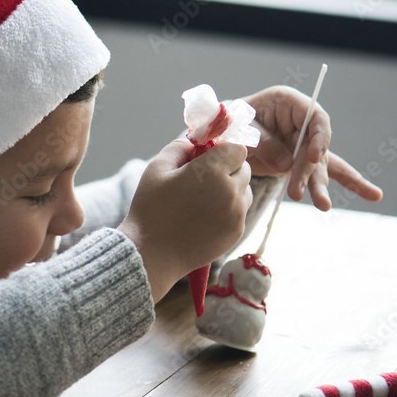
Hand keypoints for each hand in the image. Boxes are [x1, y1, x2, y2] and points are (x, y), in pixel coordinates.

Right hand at [118, 139, 251, 301]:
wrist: (151, 253)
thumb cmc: (150, 209)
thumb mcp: (157, 168)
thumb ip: (180, 147)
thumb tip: (196, 143)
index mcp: (213, 171)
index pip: (236, 149)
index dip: (223, 150)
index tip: (209, 157)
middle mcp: (231, 192)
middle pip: (244, 168)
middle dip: (228, 168)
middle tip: (205, 178)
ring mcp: (237, 215)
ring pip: (245, 190)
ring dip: (232, 189)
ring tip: (205, 199)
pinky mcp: (237, 233)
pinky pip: (241, 212)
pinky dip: (229, 210)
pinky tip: (205, 216)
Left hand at [240, 85, 382, 209]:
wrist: (221, 137)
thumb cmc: (230, 125)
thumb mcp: (240, 130)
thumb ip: (263, 143)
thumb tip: (286, 165)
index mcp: (288, 103)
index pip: (315, 117)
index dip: (319, 137)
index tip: (313, 157)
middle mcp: (301, 122)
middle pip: (316, 146)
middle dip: (309, 172)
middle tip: (297, 192)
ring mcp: (303, 142)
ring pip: (319, 165)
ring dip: (319, 186)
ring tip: (322, 205)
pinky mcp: (301, 161)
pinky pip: (324, 172)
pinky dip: (350, 183)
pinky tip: (373, 195)